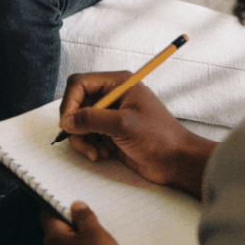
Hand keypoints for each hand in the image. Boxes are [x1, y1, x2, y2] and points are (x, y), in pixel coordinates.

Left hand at [41, 201, 135, 244]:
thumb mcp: (95, 232)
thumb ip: (83, 216)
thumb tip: (76, 207)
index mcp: (54, 239)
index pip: (46, 214)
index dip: (55, 202)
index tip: (66, 196)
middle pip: (58, 230)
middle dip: (71, 220)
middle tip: (87, 213)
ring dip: (80, 238)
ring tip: (97, 233)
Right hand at [59, 72, 216, 197]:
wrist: (177, 161)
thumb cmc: (159, 137)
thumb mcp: (123, 124)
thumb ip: (91, 119)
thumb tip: (67, 120)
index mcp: (117, 83)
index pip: (80, 84)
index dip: (70, 102)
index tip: (67, 123)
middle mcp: (112, 96)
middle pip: (77, 104)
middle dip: (75, 125)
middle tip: (79, 140)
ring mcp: (110, 115)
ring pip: (80, 122)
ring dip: (82, 139)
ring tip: (95, 152)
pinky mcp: (110, 132)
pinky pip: (88, 136)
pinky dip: (90, 146)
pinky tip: (102, 155)